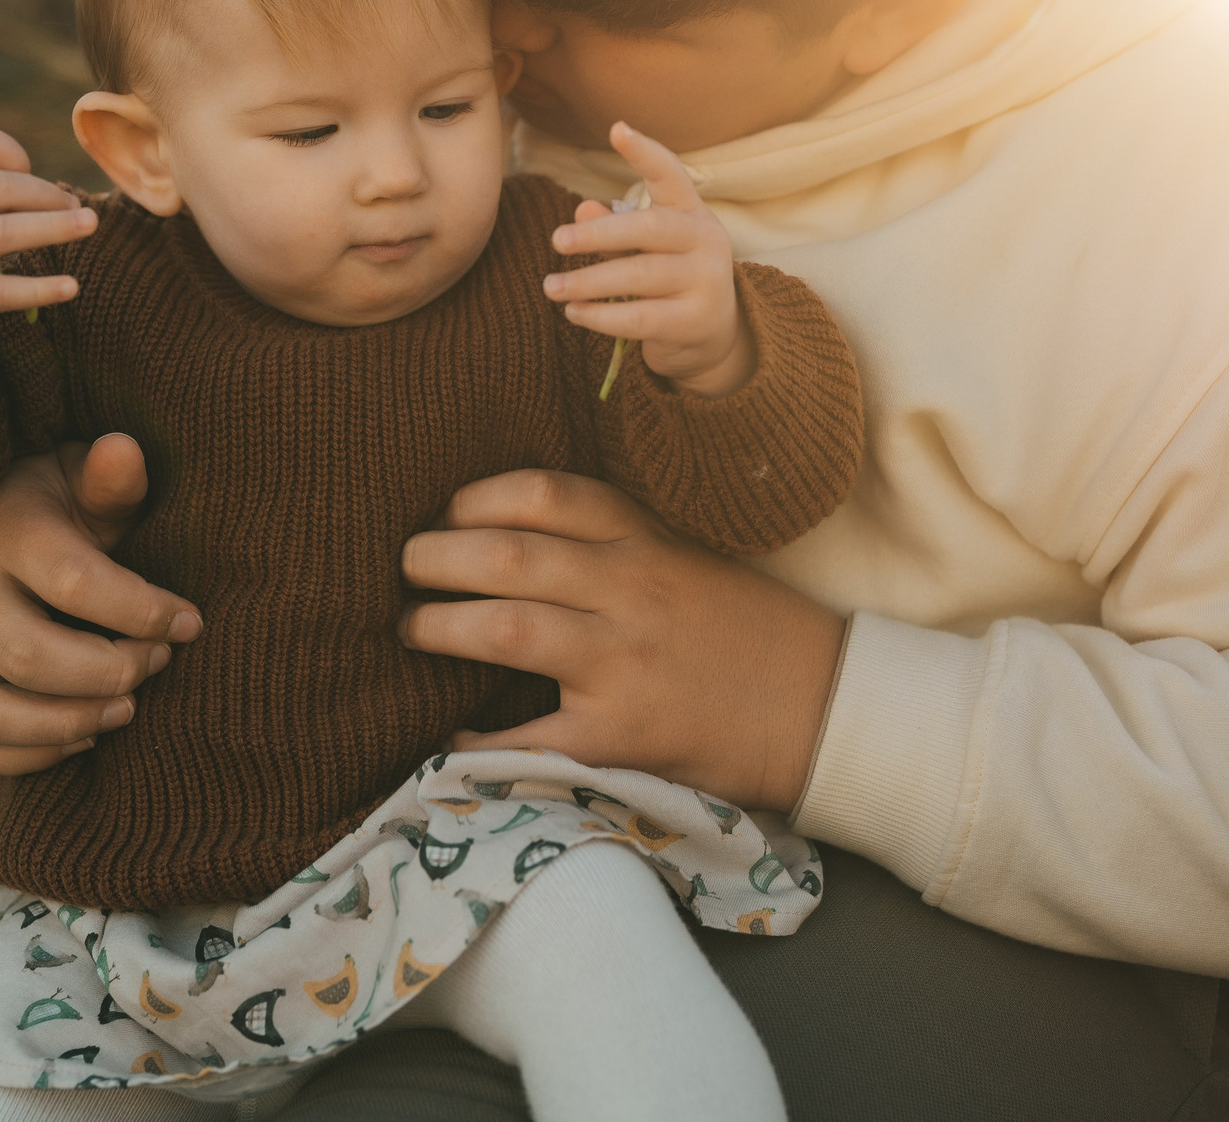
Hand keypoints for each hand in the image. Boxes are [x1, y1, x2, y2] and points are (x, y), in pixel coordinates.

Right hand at [0, 433, 202, 774]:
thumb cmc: (58, 511)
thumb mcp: (83, 483)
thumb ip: (111, 480)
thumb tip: (124, 450)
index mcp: (2, 530)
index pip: (74, 582)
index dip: (141, 612)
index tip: (190, 623)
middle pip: (28, 657)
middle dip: (108, 673)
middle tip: (158, 665)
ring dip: (67, 725)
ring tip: (126, 711)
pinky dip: (31, 756)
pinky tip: (85, 737)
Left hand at [398, 470, 842, 811]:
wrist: (824, 710)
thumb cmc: (750, 634)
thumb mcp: (687, 562)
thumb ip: (614, 545)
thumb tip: (514, 540)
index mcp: (647, 542)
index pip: (546, 493)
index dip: (477, 497)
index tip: (447, 512)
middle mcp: (631, 590)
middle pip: (507, 554)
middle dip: (435, 556)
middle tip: (405, 566)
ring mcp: (624, 663)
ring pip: (505, 628)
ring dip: (438, 627)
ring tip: (409, 629)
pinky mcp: (621, 735)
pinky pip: (526, 735)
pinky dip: (474, 736)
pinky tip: (445, 734)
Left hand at [540, 122, 754, 397]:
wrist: (713, 335)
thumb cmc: (669, 278)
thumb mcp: (646, 248)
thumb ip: (614, 228)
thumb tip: (582, 210)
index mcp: (692, 212)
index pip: (671, 175)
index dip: (645, 153)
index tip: (617, 130)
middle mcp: (706, 241)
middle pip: (649, 229)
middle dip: (598, 234)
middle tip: (556, 241)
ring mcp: (706, 282)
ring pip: (639, 277)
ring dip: (588, 282)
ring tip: (551, 286)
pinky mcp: (694, 321)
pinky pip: (639, 317)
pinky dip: (600, 316)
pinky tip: (573, 312)